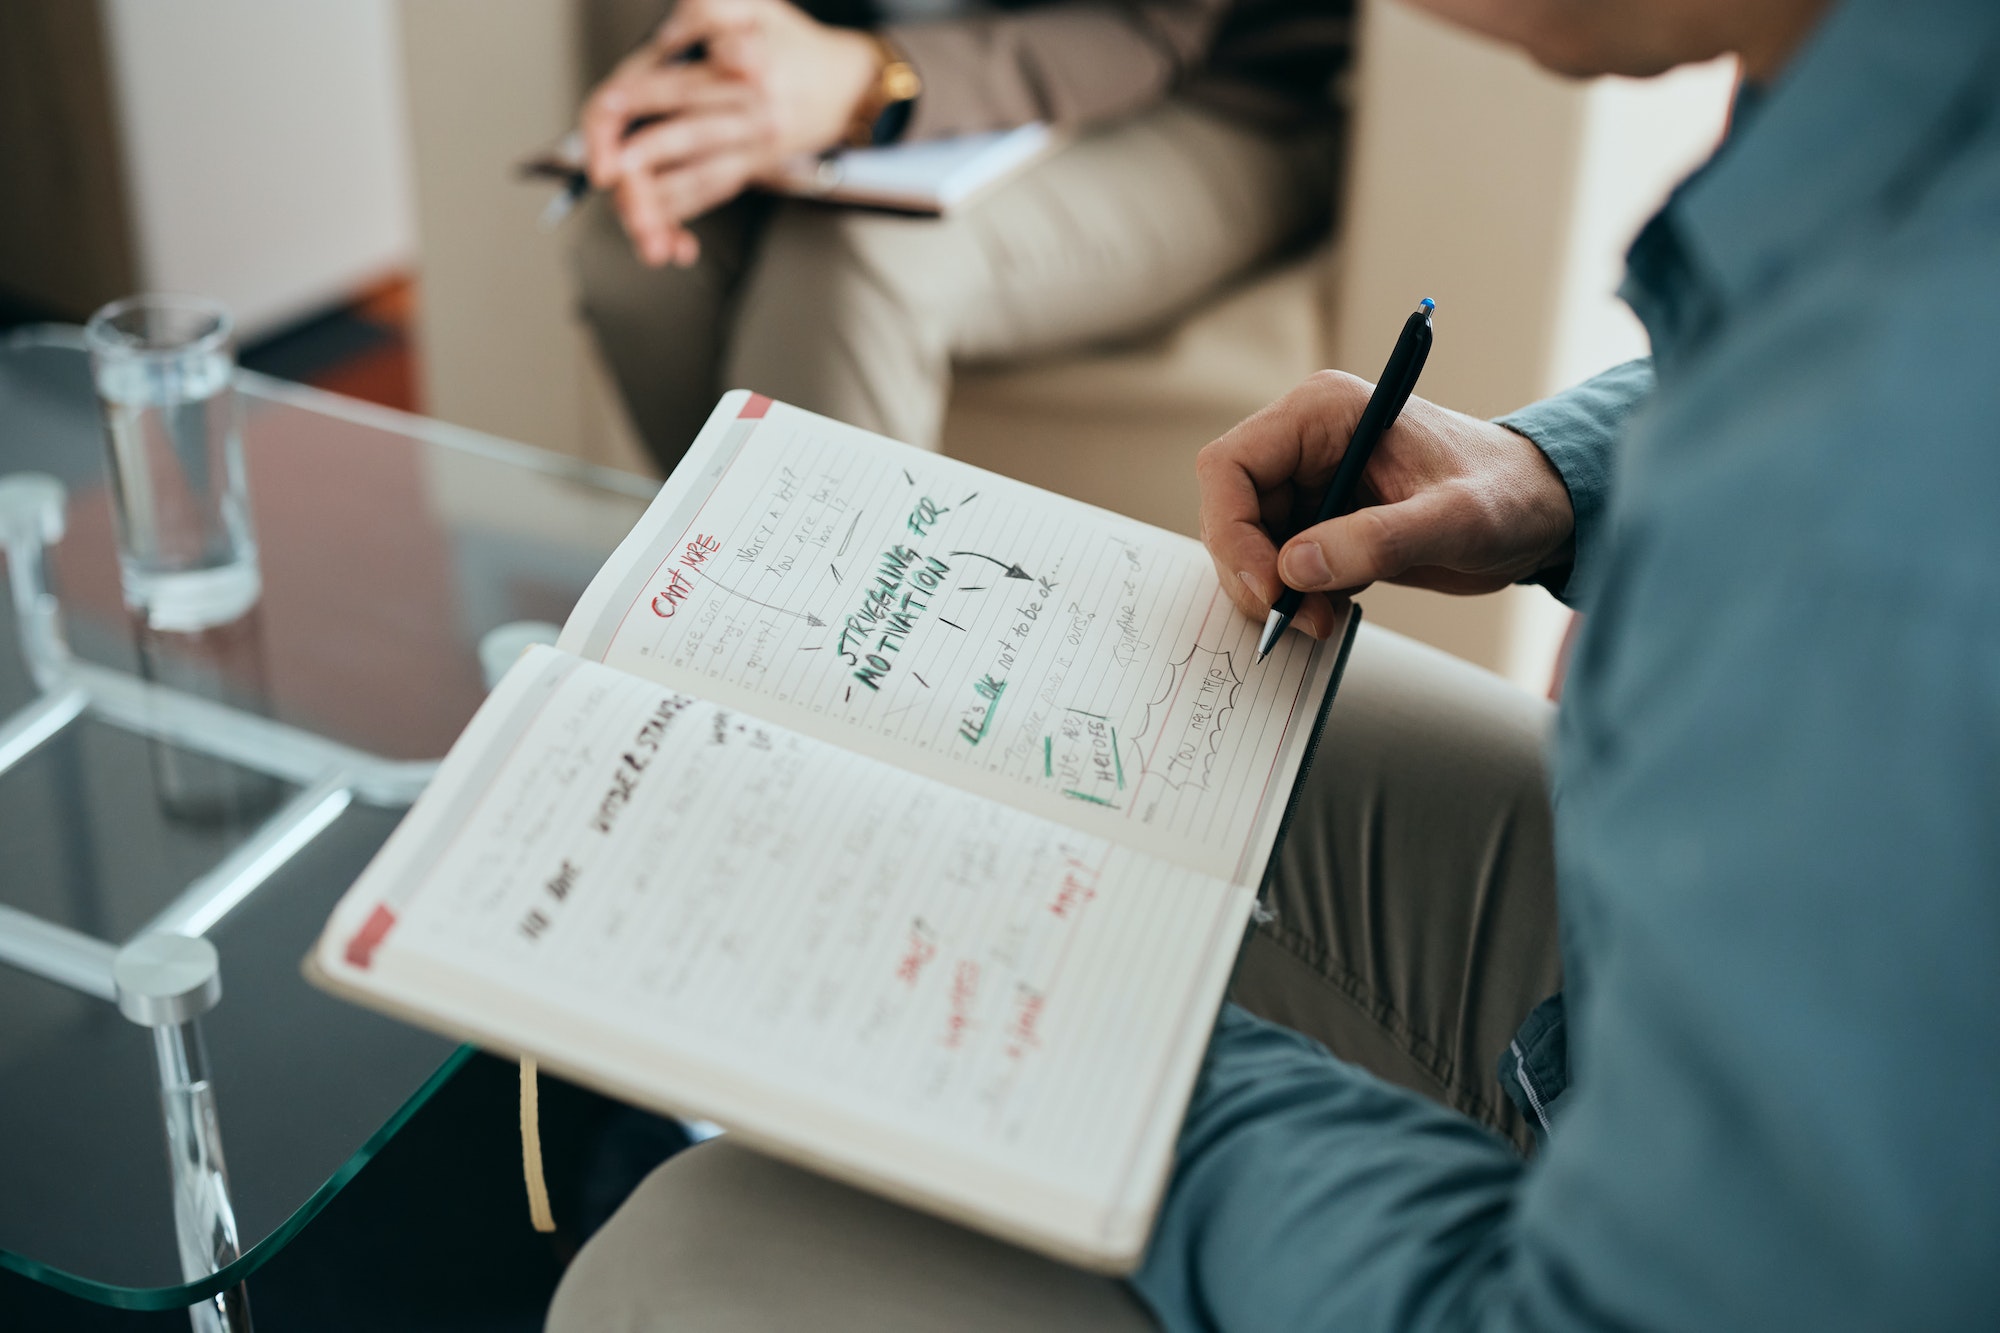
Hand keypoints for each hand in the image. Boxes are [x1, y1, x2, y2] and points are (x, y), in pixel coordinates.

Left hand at [581, 0, 881, 265]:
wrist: (845, 86)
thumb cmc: (788, 41)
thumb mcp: (755, 6)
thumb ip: (708, 11)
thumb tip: (666, 39)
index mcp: (751, 63)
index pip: (688, 81)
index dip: (645, 93)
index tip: (612, 104)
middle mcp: (755, 109)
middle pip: (691, 134)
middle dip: (644, 154)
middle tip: (608, 167)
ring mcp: (756, 143)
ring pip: (702, 175)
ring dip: (662, 197)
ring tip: (627, 207)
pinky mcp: (754, 166)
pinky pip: (714, 192)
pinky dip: (682, 212)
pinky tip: (656, 227)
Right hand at [1197, 370, 1575, 639]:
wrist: (1543, 512)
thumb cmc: (1510, 494)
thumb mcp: (1455, 519)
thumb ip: (1377, 540)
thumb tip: (1294, 568)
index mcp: (1323, 414)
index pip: (1230, 466)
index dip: (1232, 530)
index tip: (1269, 587)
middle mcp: (1307, 444)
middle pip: (1231, 512)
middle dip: (1254, 573)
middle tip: (1298, 618)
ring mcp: (1312, 485)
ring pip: (1249, 546)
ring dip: (1276, 594)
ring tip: (1324, 620)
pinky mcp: (1324, 524)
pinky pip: (1279, 566)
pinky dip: (1296, 599)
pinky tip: (1334, 611)